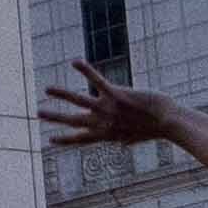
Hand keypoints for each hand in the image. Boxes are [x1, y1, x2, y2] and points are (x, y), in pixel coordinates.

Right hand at [38, 67, 196, 161]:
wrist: (169, 121)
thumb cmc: (156, 128)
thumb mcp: (137, 136)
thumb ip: (126, 139)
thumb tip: (123, 144)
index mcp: (107, 134)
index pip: (81, 139)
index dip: (65, 140)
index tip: (50, 140)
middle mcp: (104, 123)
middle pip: (74, 121)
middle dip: (55, 118)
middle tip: (38, 113)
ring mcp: (109, 109)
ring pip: (80, 101)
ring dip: (62, 94)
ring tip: (47, 89)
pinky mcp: (117, 95)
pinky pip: (97, 81)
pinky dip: (85, 71)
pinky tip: (74, 62)